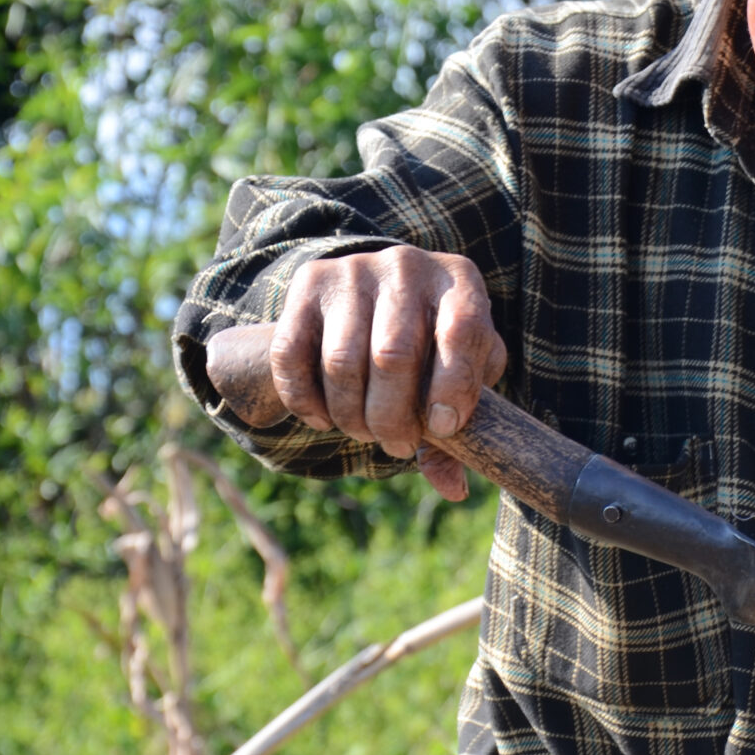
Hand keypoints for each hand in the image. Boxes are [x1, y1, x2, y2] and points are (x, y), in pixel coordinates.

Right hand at [268, 246, 507, 501]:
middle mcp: (407, 266)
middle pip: (393, 355)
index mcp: (460, 282)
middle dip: (393, 418)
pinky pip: (292, 355)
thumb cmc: (434, 344)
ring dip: (350, 415)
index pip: (462, 330)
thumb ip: (460, 425)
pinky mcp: (308, 284)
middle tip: (396, 446)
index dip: (453, 387)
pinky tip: (322, 419)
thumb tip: (453, 488)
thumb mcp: (460, 371)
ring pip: (341, 361)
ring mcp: (354, 271)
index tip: (445, 428)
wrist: (379, 290)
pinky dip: (304, 400)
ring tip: (363, 432)